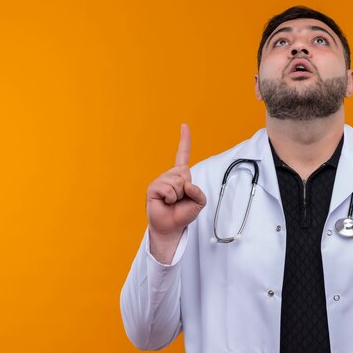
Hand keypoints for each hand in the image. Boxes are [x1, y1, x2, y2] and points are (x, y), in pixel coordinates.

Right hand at [146, 124, 206, 246]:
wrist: (172, 227)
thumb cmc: (184, 213)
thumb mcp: (199, 202)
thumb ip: (199, 192)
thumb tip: (186, 184)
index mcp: (181, 175)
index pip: (183, 154)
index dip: (184, 140)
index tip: (184, 125)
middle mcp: (169, 175)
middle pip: (184, 173)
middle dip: (187, 188)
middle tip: (180, 198)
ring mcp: (160, 180)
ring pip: (177, 182)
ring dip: (178, 195)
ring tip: (172, 201)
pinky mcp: (153, 188)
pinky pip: (168, 188)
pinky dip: (171, 198)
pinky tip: (165, 202)